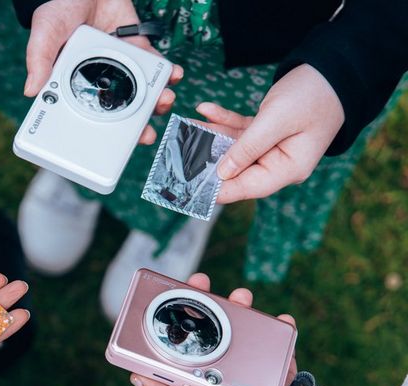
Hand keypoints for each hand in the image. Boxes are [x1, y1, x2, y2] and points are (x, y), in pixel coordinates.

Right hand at [24, 0, 182, 143]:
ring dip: (156, 103)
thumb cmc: (62, 8)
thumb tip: (31, 91)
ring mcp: (122, 69)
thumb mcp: (45, 31)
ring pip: (142, 96)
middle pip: (120, 114)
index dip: (100, 135)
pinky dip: (168, 74)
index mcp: (75, 86)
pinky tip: (173, 76)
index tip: (111, 149)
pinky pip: (156, 68)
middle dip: (136, 128)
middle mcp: (100, 82)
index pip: (87, 117)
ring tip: (163, 102)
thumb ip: (38, 58)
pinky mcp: (139, 52)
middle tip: (145, 134)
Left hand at [196, 64, 344, 203]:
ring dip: (210, 137)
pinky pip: (239, 130)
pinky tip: (205, 109)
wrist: (333, 68)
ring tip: (184, 130)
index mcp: (288, 168)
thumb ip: (248, 147)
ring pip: (234, 148)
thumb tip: (222, 172)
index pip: (248, 187)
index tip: (192, 191)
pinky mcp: (266, 130)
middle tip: (178, 160)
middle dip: (208, 161)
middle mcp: (279, 162)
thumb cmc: (314, 95)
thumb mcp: (277, 120)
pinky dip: (223, 120)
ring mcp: (272, 147)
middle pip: (237, 170)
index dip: (220, 189)